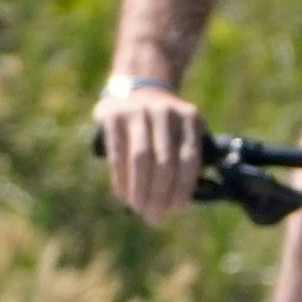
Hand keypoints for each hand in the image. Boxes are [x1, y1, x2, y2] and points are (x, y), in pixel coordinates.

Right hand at [93, 80, 204, 225]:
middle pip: (165, 163)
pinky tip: (123, 193)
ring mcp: (137, 111)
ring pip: (141, 159)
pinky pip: (117, 153)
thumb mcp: (185, 128)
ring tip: (139, 208)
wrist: (139, 85)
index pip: (189, 161)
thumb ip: (188, 155)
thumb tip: (181, 201)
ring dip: (139, 189)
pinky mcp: (112, 115)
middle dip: (159, 195)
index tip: (175, 209)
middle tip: (154, 216)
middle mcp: (165, 112)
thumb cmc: (165, 122)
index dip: (182, 189)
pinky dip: (121, 177)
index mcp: (190, 118)